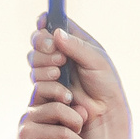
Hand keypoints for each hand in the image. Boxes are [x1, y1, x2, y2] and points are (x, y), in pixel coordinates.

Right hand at [3, 83, 87, 138]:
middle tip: (79, 133)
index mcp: (33, 109)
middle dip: (76, 122)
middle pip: (59, 109)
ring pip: (63, 132)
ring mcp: (26, 134)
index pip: (43, 87)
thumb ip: (69, 119)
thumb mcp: (57, 133)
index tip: (70, 99)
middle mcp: (27, 118)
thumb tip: (83, 110)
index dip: (58, 88)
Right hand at [30, 16, 128, 138]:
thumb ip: (77, 46)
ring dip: (43, 64)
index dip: (44, 23)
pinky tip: (59, 84)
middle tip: (58, 57)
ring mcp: (52, 71)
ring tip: (59, 72)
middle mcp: (60, 54)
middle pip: (38, 42)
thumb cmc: (106, 86)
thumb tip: (57, 33)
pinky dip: (44, 79)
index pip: (53, 25)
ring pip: (34, 60)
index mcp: (74, 42)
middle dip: (43, 46)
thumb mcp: (96, 61)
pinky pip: (36, 79)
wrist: (104, 115)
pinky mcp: (46, 88)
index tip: (42, 24)